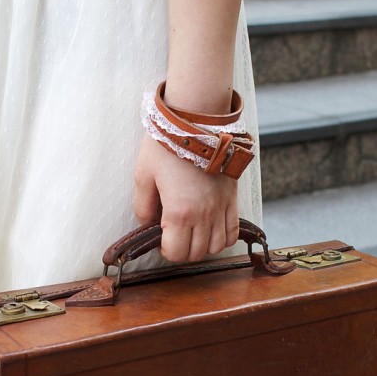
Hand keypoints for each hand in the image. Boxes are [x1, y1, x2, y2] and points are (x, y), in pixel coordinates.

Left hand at [134, 134, 239, 262]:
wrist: (196, 122)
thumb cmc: (166, 146)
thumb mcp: (143, 176)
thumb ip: (143, 206)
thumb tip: (147, 225)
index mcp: (179, 212)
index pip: (176, 253)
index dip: (165, 251)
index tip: (160, 240)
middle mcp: (203, 215)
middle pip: (197, 253)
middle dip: (183, 250)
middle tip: (174, 237)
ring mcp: (220, 208)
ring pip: (217, 247)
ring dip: (203, 246)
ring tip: (193, 233)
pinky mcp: (232, 199)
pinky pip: (233, 231)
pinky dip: (224, 237)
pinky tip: (212, 228)